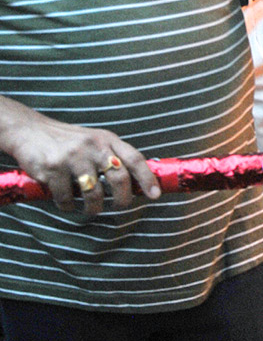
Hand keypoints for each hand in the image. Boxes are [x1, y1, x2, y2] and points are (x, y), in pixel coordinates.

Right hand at [4, 108, 159, 214]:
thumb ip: (112, 156)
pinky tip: (67, 204)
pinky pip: (66, 198)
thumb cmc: (67, 140)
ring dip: (94, 208)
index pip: (135, 159)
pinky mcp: (52, 169)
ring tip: (91, 210)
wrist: (30, 130)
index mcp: (107, 140)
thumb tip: (134, 182)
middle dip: (123, 199)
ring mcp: (73, 158)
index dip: (147, 178)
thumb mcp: (95, 140)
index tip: (155, 195)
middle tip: (120, 207)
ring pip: (93, 193)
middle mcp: (93, 147)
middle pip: (119, 178)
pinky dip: (68, 206)